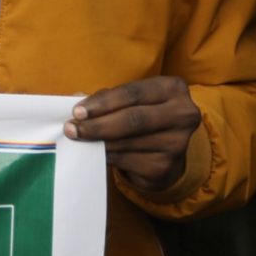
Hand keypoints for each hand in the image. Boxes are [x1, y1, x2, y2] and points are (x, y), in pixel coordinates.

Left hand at [65, 76, 200, 193]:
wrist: (166, 150)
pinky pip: (127, 161)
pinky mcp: (166, 166)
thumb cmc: (141, 114)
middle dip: (98, 125)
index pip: (132, 93)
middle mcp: (183, 115)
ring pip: (128, 142)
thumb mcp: (129, 100)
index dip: (103, 102)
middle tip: (72, 129)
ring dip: (97, 142)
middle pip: (133, 119)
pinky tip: (94, 152)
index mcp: (173, 89)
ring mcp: (177, 143)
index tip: (77, 111)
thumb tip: (77, 99)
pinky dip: (106, 156)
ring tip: (78, 139)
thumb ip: (106, 97)